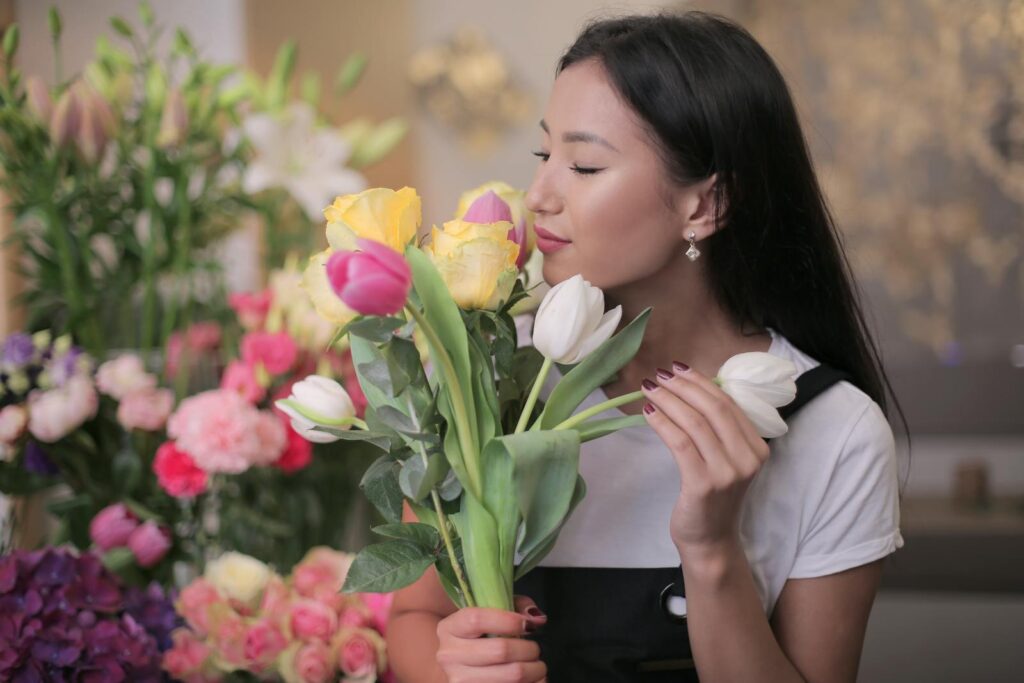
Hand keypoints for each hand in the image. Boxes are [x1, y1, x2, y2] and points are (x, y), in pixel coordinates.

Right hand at [435, 595, 547, 682]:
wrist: (458, 665)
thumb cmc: (479, 635)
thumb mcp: (489, 612)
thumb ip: (515, 606)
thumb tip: (537, 619)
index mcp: (449, 628)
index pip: (477, 620)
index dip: (508, 621)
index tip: (528, 625)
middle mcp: (450, 655)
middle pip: (500, 650)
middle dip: (529, 649)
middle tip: (535, 649)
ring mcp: (459, 680)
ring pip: (511, 675)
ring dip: (534, 670)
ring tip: (536, 666)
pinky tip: (531, 680)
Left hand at [641, 362, 769, 553]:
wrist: (711, 541)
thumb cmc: (714, 497)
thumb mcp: (727, 461)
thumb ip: (720, 431)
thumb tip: (691, 389)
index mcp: (757, 448)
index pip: (729, 404)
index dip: (702, 382)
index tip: (679, 368)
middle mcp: (747, 458)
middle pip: (713, 408)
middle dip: (683, 386)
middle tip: (660, 374)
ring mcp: (727, 472)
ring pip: (694, 422)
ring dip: (668, 400)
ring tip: (649, 388)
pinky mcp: (703, 484)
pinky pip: (680, 442)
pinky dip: (662, 423)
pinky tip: (648, 412)